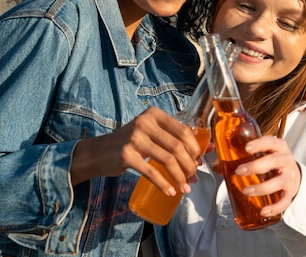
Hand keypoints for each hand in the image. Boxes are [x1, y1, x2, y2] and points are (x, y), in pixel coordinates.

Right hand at [70, 106, 200, 195]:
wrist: (99, 152)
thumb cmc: (131, 142)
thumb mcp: (150, 132)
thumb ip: (173, 136)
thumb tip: (206, 148)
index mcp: (154, 114)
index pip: (183, 131)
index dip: (194, 148)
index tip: (199, 162)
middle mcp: (145, 123)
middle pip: (177, 146)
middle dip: (189, 165)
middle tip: (193, 178)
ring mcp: (135, 138)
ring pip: (167, 160)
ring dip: (179, 176)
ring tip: (184, 187)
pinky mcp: (126, 155)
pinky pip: (151, 172)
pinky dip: (163, 184)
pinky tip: (170, 191)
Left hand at [234, 136, 300, 216]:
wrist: (293, 174)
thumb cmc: (272, 162)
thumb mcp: (261, 155)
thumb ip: (241, 158)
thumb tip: (216, 166)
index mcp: (278, 147)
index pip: (270, 142)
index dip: (259, 144)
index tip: (246, 148)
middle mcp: (286, 160)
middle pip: (274, 161)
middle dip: (256, 166)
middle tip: (239, 171)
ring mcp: (290, 177)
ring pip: (279, 181)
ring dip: (262, 188)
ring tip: (246, 191)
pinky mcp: (291, 192)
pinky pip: (284, 201)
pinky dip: (274, 207)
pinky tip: (263, 211)